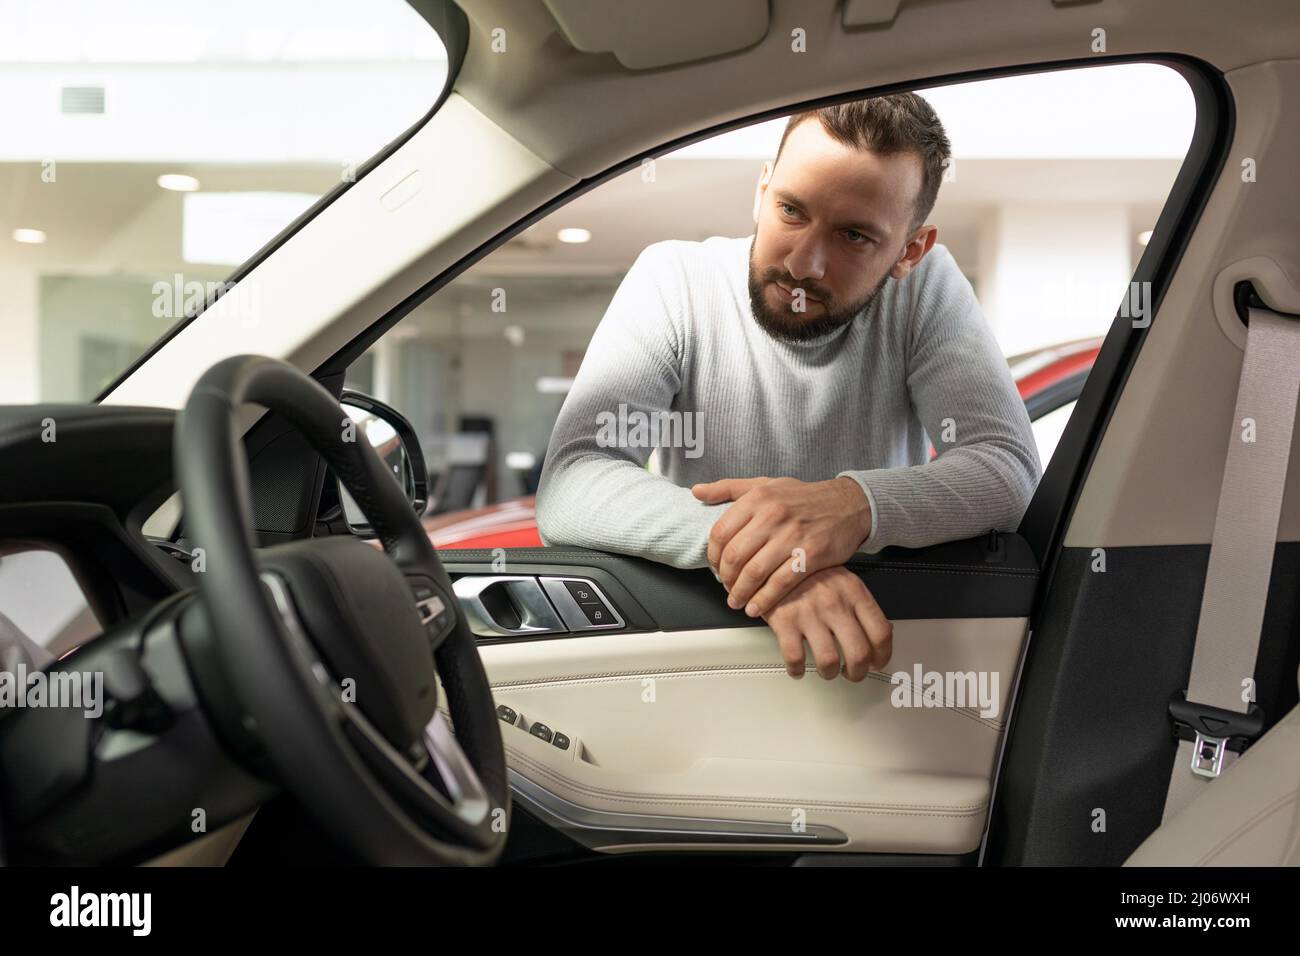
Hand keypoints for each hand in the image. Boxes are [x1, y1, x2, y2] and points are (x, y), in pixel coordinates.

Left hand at [694, 476, 871, 616]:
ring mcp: (792, 536)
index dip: (713, 556)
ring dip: (740, 593)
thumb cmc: (803, 497)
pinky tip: (756, 608)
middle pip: (735, 556)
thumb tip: (697, 491)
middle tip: (725, 587)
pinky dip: (764, 600)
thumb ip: (728, 488)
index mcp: (757, 498)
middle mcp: (773, 515)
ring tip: (736, 601)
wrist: (848, 504)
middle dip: (725, 578)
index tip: (715, 567)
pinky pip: (780, 584)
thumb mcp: (765, 484)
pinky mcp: (811, 555)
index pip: (721, 532)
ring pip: (754, 572)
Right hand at [762, 566, 892, 680]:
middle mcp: (835, 604)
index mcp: (855, 592)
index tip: (876, 663)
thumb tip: (883, 632)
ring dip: (830, 673)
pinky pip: (795, 658)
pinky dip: (798, 670)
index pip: (881, 633)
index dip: (882, 656)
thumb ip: (863, 606)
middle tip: (852, 673)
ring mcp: (809, 613)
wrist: (775, 559)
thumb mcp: (844, 581)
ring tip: (827, 670)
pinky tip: (799, 668)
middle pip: (858, 653)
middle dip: (857, 673)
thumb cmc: (811, 572)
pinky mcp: (785, 622)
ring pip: (829, 661)